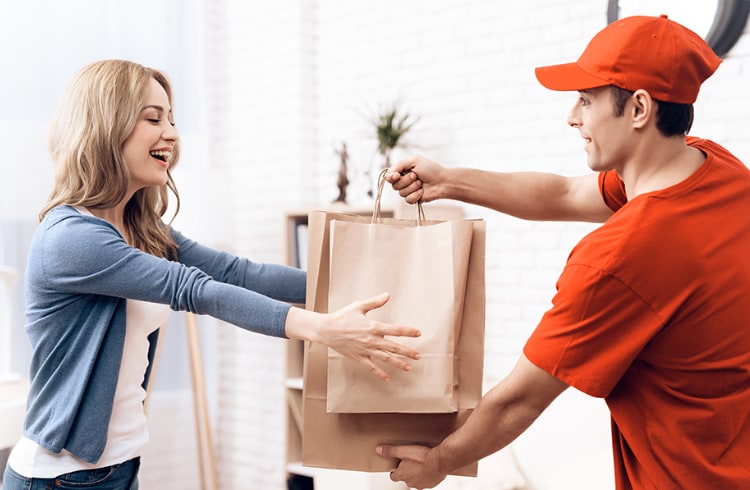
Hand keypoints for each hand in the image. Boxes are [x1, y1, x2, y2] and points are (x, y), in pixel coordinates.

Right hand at [299, 292, 421, 380]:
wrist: (326, 330)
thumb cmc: (342, 316)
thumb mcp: (359, 306)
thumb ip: (375, 302)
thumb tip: (388, 295)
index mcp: (373, 326)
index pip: (395, 330)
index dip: (408, 332)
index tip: (418, 333)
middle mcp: (371, 340)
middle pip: (393, 347)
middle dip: (407, 352)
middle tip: (418, 356)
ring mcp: (365, 350)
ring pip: (385, 358)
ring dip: (398, 363)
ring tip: (408, 367)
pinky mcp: (358, 357)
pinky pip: (371, 367)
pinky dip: (379, 373)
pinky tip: (387, 378)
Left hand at [376, 444, 446, 488]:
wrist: (441, 461)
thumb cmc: (423, 457)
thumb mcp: (403, 450)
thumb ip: (390, 451)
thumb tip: (379, 450)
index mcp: (402, 475)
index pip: (393, 476)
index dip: (394, 471)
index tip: (395, 465)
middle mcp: (411, 482)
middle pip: (405, 478)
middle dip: (406, 471)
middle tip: (409, 461)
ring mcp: (422, 484)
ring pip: (416, 480)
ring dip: (416, 473)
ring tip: (420, 462)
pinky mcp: (431, 483)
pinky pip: (426, 480)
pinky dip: (426, 474)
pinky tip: (429, 466)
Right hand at [385, 155, 443, 203]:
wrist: (442, 181)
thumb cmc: (431, 169)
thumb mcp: (415, 160)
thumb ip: (400, 164)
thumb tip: (389, 173)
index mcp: (403, 171)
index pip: (389, 176)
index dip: (391, 177)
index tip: (397, 176)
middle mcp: (404, 181)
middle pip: (394, 186)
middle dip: (406, 181)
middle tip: (416, 176)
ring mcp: (408, 190)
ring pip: (401, 193)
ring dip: (412, 187)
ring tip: (421, 183)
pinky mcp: (413, 199)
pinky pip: (407, 200)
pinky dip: (415, 195)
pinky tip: (422, 191)